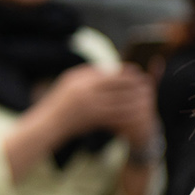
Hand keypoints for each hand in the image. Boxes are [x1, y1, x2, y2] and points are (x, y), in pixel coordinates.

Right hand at [39, 63, 154, 143]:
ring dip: (134, 100)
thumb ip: (89, 74)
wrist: (46, 125)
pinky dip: (126, 114)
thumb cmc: (58, 102)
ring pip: (119, 101)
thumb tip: (110, 69)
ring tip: (146, 98)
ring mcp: (88, 105)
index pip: (108, 73)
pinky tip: (135, 114)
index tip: (138, 72)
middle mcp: (84, 90)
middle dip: (133, 85)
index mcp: (79, 78)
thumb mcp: (69, 82)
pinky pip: (115, 115)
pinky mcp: (92, 119)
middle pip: (116, 85)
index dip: (125, 73)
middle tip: (148, 84)